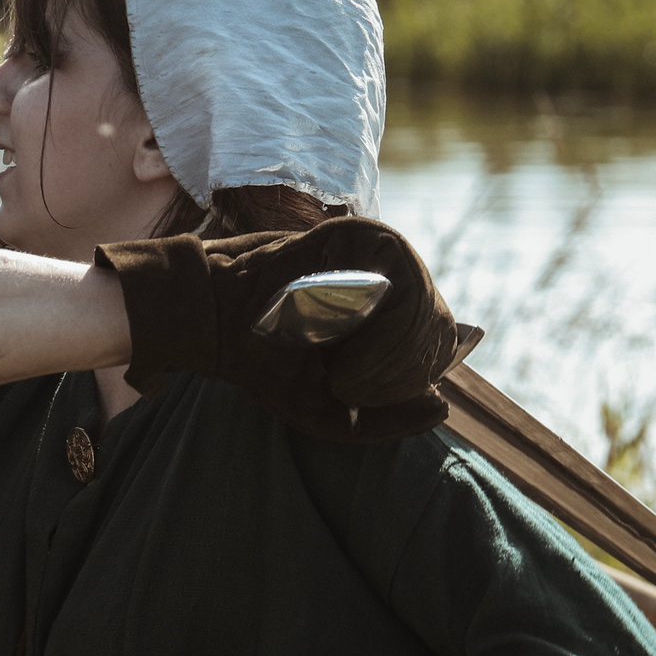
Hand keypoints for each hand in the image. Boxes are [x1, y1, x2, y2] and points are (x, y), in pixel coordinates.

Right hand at [95, 218, 468, 443]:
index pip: (439, 341)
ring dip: (392, 357)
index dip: (412, 377)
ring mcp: (377, 253)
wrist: (214, 319)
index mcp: (388, 312)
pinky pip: (406, 284)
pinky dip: (386, 332)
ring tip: (344, 377)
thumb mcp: (328, 410)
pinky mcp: (362, 235)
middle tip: (348, 387)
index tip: (360, 395)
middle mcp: (390, 278)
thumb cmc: (265, 365)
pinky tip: (345, 355)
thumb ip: (387, 419)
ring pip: (426, 306)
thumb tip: (441, 405)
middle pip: (441, 327)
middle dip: (402, 371)